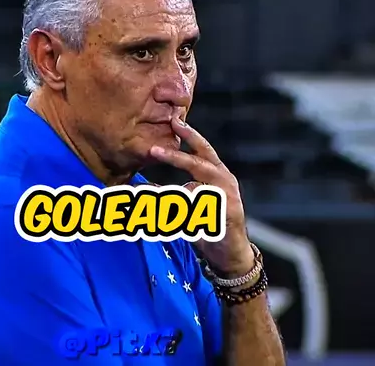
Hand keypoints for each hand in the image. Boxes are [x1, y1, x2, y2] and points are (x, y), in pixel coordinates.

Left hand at [150, 118, 253, 277]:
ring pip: (194, 190)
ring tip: (150, 198)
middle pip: (199, 163)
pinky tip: (178, 222)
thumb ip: (170, 195)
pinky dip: (184, 216)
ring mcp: (228, 196)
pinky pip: (200, 211)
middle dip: (175, 156)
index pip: (202, 149)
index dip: (189, 134)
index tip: (174, 120)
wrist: (231, 254)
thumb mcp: (188, 205)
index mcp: (216, 172)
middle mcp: (224, 180)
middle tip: (153, 150)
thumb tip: (143, 187)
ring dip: (171, 196)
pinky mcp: (229, 214)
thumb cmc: (208, 225)